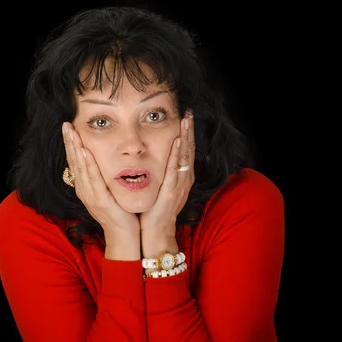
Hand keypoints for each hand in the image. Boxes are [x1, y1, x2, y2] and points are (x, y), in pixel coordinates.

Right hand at [62, 122, 139, 238]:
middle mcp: (84, 190)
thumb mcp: (108, 191)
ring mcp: (90, 196)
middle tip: (66, 124)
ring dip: (75, 148)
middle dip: (69, 142)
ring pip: (80, 168)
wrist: (124, 235)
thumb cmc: (119, 213)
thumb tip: (100, 160)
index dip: (70, 144)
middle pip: (73, 162)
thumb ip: (103, 177)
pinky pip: (93, 179)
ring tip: (72, 132)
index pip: (75, 162)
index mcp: (85, 187)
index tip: (68, 128)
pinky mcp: (100, 200)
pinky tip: (85, 151)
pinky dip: (88, 164)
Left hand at [139, 111, 194, 236]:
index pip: (185, 150)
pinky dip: (177, 155)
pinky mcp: (172, 191)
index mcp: (181, 177)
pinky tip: (177, 142)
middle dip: (189, 129)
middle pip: (189, 149)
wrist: (156, 230)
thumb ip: (161, 173)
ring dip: (186, 137)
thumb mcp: (160, 187)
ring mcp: (180, 184)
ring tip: (186, 120)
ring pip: (185, 156)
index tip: (185, 116)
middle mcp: (184, 178)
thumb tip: (153, 157)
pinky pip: (176, 170)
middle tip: (189, 111)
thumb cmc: (156, 210)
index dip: (186, 133)